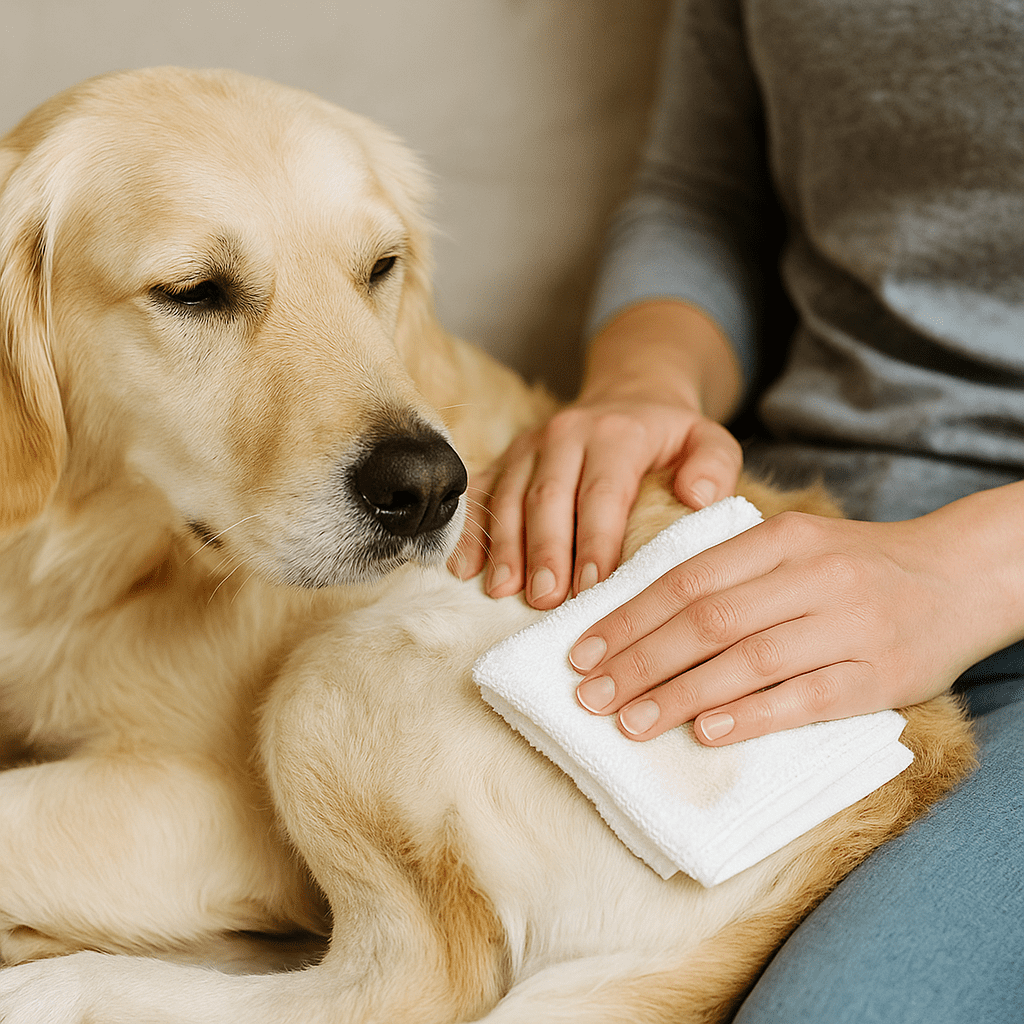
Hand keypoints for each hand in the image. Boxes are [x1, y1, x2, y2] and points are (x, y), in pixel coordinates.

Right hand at [447, 300, 743, 607]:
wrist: (627, 395)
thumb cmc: (669, 434)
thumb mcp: (709, 437)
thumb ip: (714, 465)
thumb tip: (698, 499)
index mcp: (616, 433)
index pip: (603, 492)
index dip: (596, 541)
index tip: (593, 587)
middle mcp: (565, 434)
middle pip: (548, 498)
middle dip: (544, 552)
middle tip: (544, 600)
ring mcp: (529, 446)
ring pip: (508, 497)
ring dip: (503, 547)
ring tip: (502, 591)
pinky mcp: (507, 458)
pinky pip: (481, 493)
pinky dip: (469, 531)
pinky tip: (462, 568)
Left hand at [568, 500, 1023, 744]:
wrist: (960, 575)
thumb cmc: (856, 566)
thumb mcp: (794, 547)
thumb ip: (731, 573)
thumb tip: (643, 619)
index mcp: (782, 539)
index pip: (687, 579)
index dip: (628, 618)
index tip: (582, 652)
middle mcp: (812, 576)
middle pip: (708, 621)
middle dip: (640, 662)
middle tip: (589, 696)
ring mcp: (847, 625)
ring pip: (748, 661)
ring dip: (680, 694)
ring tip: (629, 722)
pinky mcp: (877, 674)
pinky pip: (806, 699)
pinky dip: (752, 715)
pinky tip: (706, 732)